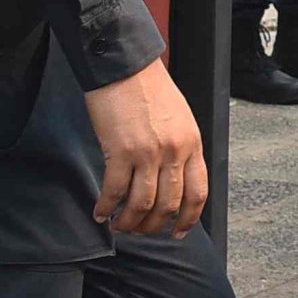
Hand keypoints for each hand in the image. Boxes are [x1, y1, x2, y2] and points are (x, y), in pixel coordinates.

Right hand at [84, 63, 205, 236]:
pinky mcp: (120, 151)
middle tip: (139, 230)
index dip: (188, 218)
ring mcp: (148, 153)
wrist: (125, 65)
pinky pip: (114, 190)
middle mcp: (174, 151)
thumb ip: (180, 148)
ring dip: (128, 222)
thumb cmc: (149, 88)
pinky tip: (100, 211)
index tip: (178, 232)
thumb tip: (171, 178)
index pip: (198, 193)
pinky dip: (106, 206)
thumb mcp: (180, 118)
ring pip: (141, 204)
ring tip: (118, 226)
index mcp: (192, 144)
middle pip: (168, 205)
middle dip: (152, 225)